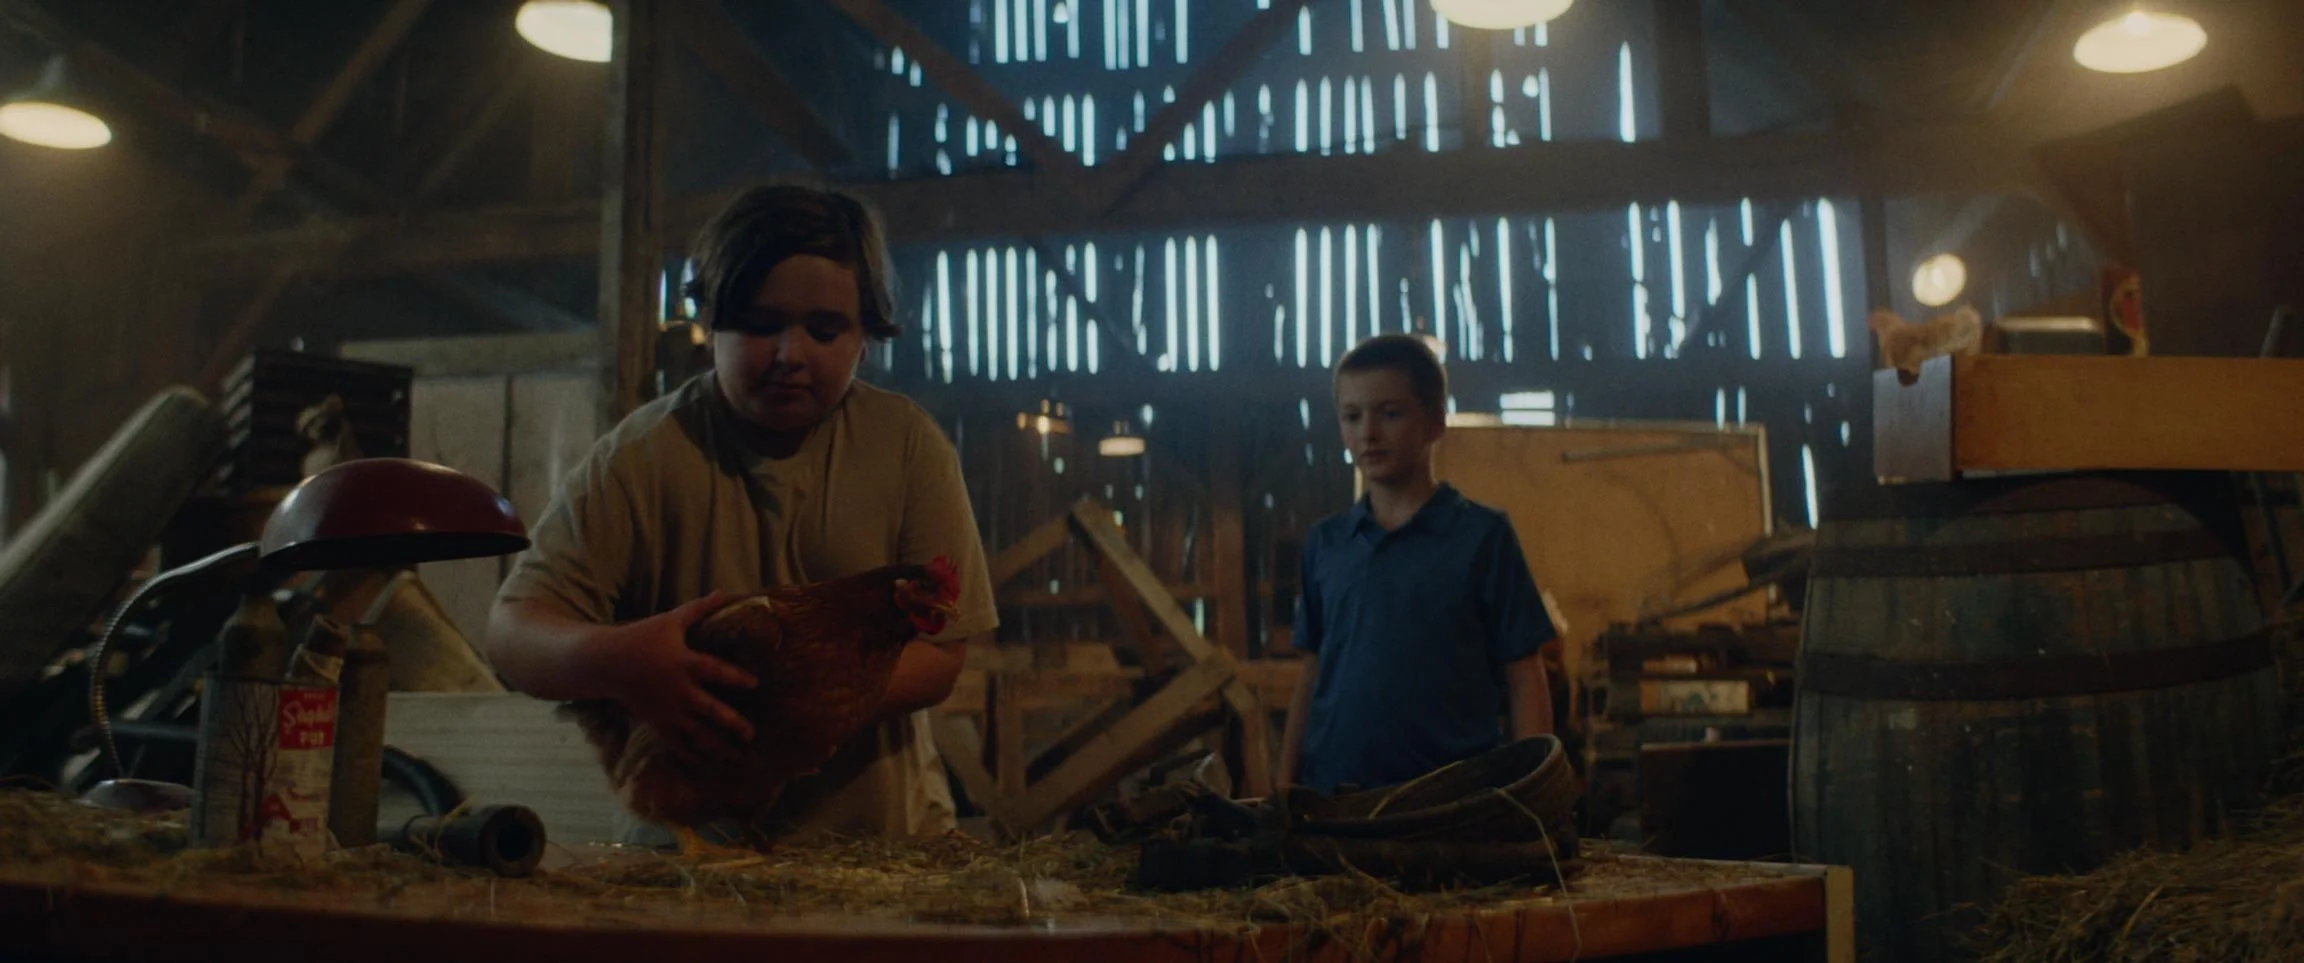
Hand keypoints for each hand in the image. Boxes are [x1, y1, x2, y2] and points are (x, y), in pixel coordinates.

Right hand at [588, 593, 756, 760]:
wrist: (605, 661)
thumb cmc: (640, 636)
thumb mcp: (670, 620)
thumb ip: (698, 609)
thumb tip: (723, 592)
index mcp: (684, 662)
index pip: (717, 671)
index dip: (737, 678)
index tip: (755, 684)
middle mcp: (678, 689)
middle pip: (710, 710)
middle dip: (732, 723)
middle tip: (751, 734)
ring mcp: (666, 708)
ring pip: (694, 731)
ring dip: (715, 745)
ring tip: (734, 755)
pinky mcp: (655, 720)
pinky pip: (674, 740)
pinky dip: (689, 752)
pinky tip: (704, 762)